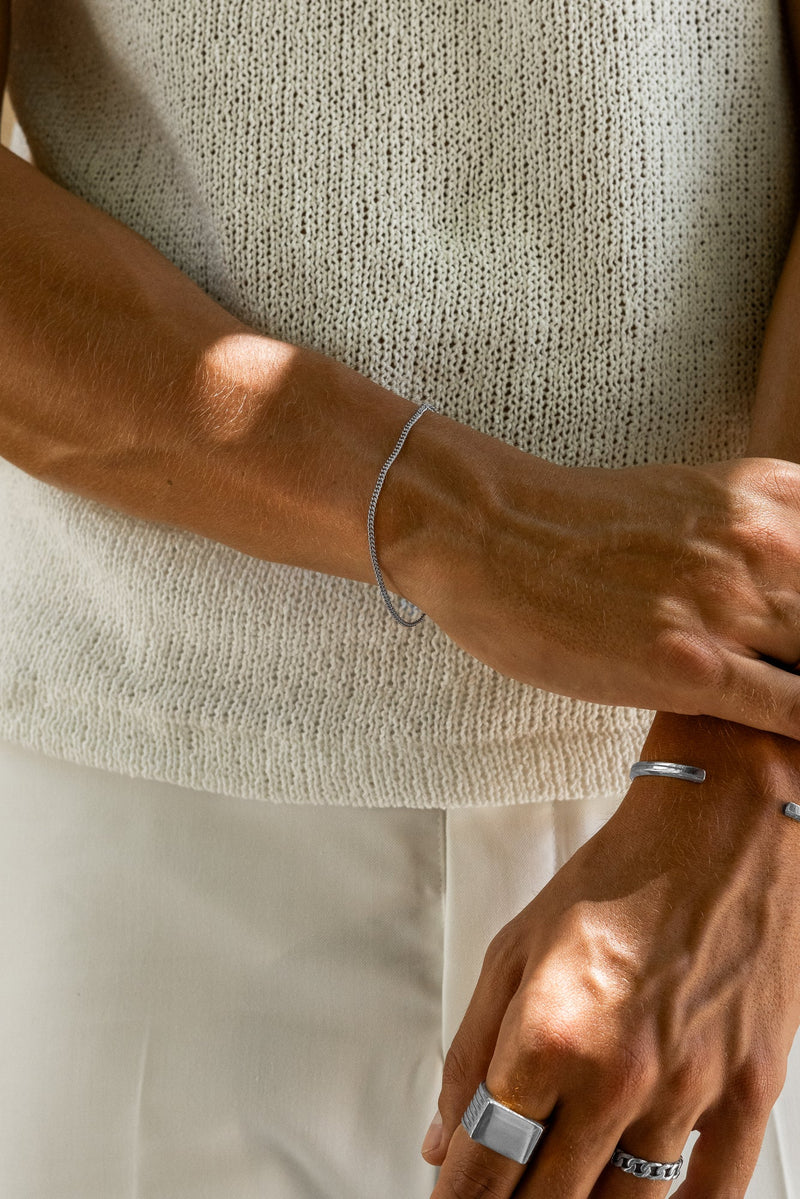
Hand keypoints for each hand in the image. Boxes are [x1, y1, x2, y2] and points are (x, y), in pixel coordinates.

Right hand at [388, 410, 799, 737]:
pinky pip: (792, 712)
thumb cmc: (569, 526)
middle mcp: (768, 544)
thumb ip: (748, 542)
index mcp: (772, 498)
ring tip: (771, 721)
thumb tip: (779, 595)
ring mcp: (731, 605)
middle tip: (778, 673)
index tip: (792, 648)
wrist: (485, 532)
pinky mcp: (692, 666)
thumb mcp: (688, 505)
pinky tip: (786, 761)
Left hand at [421, 711, 799, 1196]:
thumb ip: (470, 1051)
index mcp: (548, 1034)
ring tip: (564, 1191)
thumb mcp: (514, 951)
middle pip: (551, 1197)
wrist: (717, 834)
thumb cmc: (618, 879)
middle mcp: (617, 1072)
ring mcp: (690, 1088)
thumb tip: (445, 1138)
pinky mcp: (750, 1089)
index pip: (486, 1163)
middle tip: (505, 1193)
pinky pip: (712, 1193)